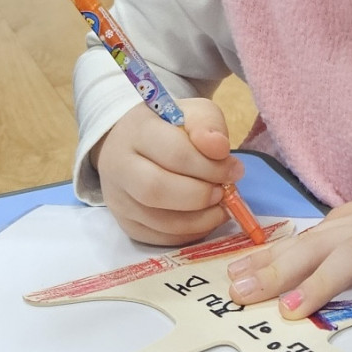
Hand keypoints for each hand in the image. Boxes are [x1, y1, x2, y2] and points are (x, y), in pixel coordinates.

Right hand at [92, 98, 244, 244]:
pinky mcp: (125, 223)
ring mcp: (118, 198)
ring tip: (220, 207)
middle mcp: (119, 166)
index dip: (209, 166)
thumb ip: (208, 125)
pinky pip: (158, 237)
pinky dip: (188, 233)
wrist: (131, 143)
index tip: (234, 170)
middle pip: (156, 189)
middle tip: (223, 192)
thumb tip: (220, 150)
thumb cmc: (169, 128)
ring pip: (157, 220)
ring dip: (198, 219)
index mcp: (137, 131)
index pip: (174, 153)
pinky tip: (205, 219)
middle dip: (200, 195)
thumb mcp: (193, 113)